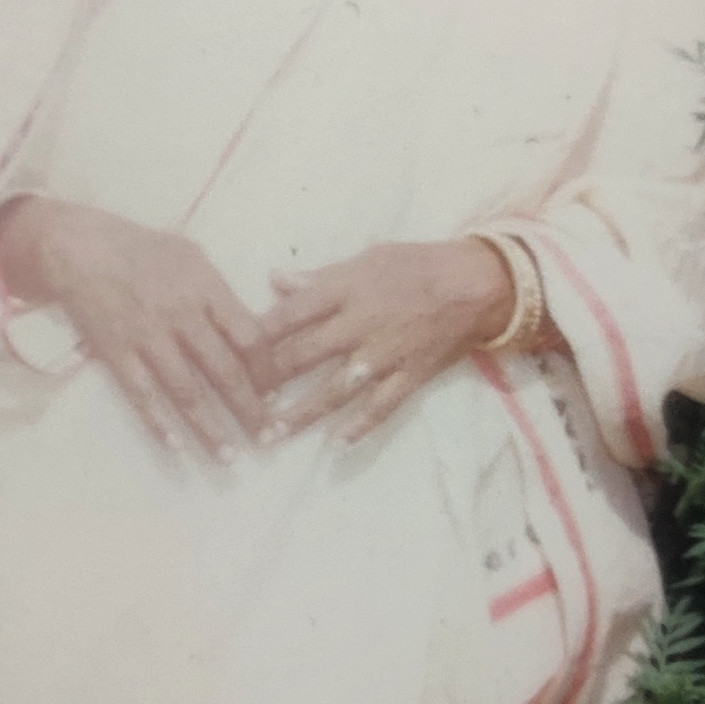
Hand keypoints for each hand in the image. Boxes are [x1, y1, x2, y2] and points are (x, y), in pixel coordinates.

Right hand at [0, 195, 270, 455]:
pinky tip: (177, 447)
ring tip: (230, 456)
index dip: (267, 370)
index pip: (249, 336)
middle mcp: (181, 315)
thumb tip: (252, 332)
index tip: (275, 393)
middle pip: (225, 371)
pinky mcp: (116, 352)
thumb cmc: (142, 249)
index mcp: (205, 287)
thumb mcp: (191, 256)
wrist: (80, 247)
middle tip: (268, 438)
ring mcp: (147, 337)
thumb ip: (220, 294)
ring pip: (186, 392)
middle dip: (250, 410)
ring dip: (210, 429)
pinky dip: (159, 424)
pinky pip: (142, 395)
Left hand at [256, 239, 512, 445]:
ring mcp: (384, 356)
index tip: (231, 351)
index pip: (290, 314)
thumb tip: (274, 279)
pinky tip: (335, 444)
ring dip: (304, 412)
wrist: (474, 285)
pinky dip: (358, 426)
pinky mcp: (409, 377)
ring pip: (336, 389)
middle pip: (305, 354)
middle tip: (241, 398)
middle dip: (271, 379)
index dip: (258, 334)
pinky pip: (380, 407)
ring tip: (274, 432)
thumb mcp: (363, 258)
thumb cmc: (414, 264)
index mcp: (344, 291)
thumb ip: (317, 277)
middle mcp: (359, 325)